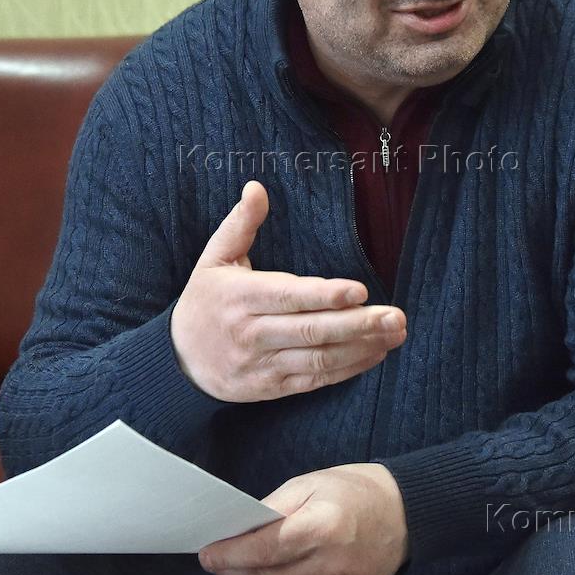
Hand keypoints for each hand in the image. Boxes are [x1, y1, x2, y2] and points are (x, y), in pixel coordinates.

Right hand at [170, 180, 406, 401]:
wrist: (179, 361)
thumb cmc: (205, 301)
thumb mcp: (214, 258)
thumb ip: (240, 224)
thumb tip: (257, 187)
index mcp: (240, 298)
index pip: (288, 297)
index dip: (324, 296)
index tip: (359, 290)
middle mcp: (252, 334)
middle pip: (311, 332)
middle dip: (357, 325)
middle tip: (395, 316)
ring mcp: (263, 364)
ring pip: (318, 359)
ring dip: (361, 348)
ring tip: (395, 334)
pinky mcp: (273, 387)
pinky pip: (315, 380)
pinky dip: (349, 369)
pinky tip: (375, 354)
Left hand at [199, 463, 408, 574]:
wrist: (406, 514)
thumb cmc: (354, 490)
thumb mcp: (310, 482)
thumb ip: (273, 508)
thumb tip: (238, 530)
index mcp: (322, 527)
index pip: (262, 550)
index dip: (229, 555)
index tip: (207, 553)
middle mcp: (332, 564)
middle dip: (234, 572)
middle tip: (217, 562)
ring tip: (241, 568)